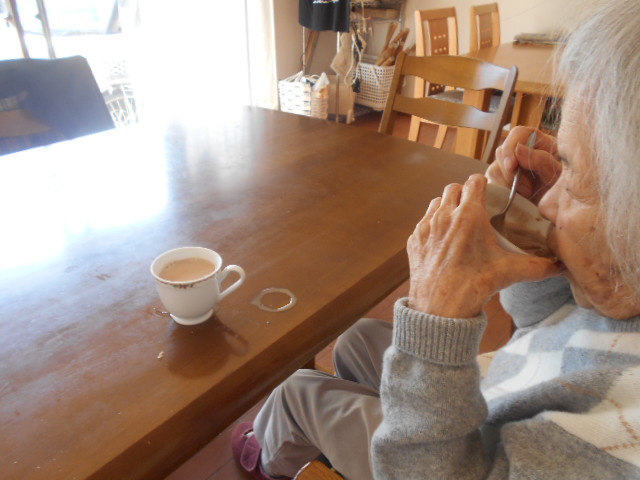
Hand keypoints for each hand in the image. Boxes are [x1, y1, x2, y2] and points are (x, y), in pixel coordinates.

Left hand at [407, 175, 562, 317]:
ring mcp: (426, 227)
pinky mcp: (415, 239)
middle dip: (464, 194)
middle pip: (454, 188)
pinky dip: (434, 225)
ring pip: (436, 202)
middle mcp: (444, 216)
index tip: (488, 194)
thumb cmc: (475, 286)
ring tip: (458, 222)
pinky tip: (444, 239)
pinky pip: (424, 222)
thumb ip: (539, 266)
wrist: (441, 308)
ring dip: (447, 206)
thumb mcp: (510, 272)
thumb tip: (560, 266)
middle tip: (474, 208)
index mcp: (468, 215)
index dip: (483, 185)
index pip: (475, 181)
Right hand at [486, 127, 560, 204]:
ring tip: (525, 195)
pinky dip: (500, 192)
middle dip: (510, 173)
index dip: (510, 148)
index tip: (511, 166)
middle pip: (501, 152)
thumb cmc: (565, 189)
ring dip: (505, 184)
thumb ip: (542, 160)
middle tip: (527, 189)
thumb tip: (519, 149)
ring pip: (494, 169)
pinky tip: (514, 199)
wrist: (561, 211)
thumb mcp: (558, 173)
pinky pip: (491, 184)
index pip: (517, 134)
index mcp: (538, 142)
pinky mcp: (502, 182)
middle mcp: (521, 152)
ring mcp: (509, 167)